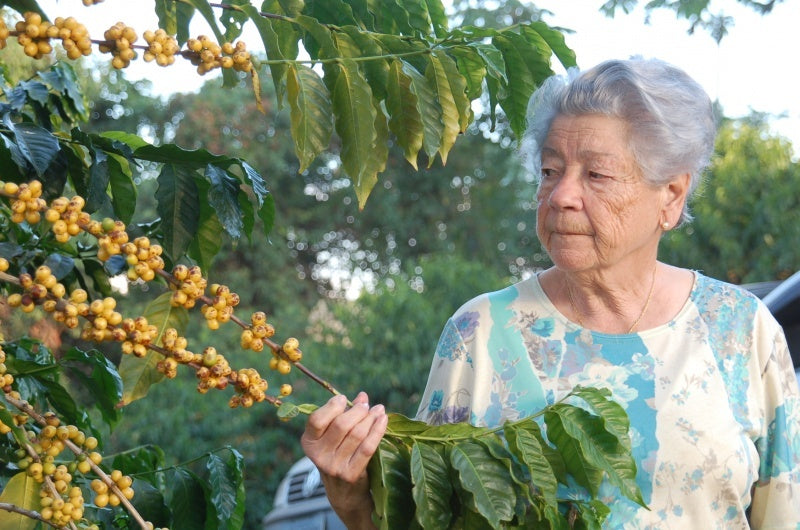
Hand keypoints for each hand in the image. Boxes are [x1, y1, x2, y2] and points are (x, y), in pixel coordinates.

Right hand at [301, 391, 387, 528]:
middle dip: (357, 411)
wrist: (344, 492)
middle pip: (341, 425)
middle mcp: (318, 456)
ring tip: (379, 409)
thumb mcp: (332, 437)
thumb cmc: (338, 456)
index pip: (317, 420)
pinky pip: (368, 447)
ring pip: (357, 434)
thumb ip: (343, 415)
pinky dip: (377, 430)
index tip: (344, 399)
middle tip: (366, 405)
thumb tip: (362, 397)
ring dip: (370, 418)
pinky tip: (383, 420)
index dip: (332, 406)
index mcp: (309, 443)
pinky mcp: (351, 474)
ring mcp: (334, 466)